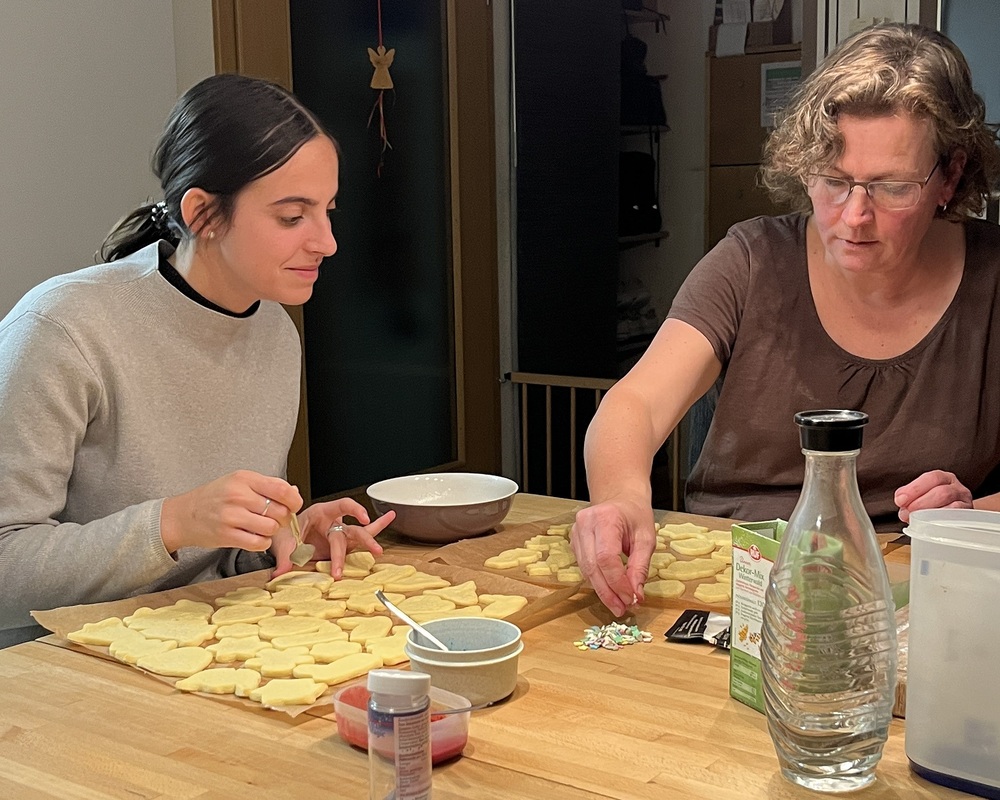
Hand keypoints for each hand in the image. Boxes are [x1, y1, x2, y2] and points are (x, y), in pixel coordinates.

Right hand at [160, 470, 302, 553]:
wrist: (183, 515)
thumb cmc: (213, 498)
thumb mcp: (238, 482)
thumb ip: (267, 486)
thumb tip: (293, 492)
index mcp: (244, 479)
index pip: (281, 488)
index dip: (294, 500)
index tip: (293, 505)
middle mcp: (238, 495)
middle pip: (280, 511)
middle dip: (283, 518)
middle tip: (275, 519)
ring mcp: (231, 516)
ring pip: (271, 528)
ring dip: (271, 531)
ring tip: (261, 528)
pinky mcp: (227, 535)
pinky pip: (259, 543)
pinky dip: (262, 543)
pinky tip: (254, 537)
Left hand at [270, 497, 395, 576]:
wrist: (283, 536)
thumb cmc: (286, 531)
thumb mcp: (284, 540)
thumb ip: (285, 556)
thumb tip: (281, 571)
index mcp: (321, 512)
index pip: (342, 506)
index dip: (354, 510)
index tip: (363, 518)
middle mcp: (333, 521)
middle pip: (351, 530)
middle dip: (364, 540)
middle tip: (374, 549)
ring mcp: (339, 533)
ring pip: (359, 535)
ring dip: (370, 542)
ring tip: (380, 550)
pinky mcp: (341, 544)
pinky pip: (359, 538)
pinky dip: (376, 528)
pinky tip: (390, 517)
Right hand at [571, 497, 656, 616]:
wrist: (620, 498)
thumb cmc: (635, 515)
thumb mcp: (646, 538)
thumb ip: (640, 566)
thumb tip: (636, 594)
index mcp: (605, 518)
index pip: (606, 557)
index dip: (617, 582)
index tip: (631, 598)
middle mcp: (585, 523)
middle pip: (592, 566)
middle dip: (608, 592)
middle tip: (623, 608)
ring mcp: (576, 532)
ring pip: (586, 570)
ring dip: (602, 590)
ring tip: (618, 604)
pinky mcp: (574, 541)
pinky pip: (584, 567)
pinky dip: (597, 581)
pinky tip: (609, 590)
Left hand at [894, 470, 972, 522]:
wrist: (957, 515)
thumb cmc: (935, 504)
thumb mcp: (921, 496)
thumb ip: (909, 499)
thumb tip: (902, 507)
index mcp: (943, 478)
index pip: (931, 478)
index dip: (914, 489)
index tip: (900, 500)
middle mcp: (957, 487)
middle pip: (941, 492)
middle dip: (920, 503)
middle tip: (907, 513)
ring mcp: (965, 502)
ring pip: (952, 506)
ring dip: (930, 513)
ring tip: (917, 519)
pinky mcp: (969, 517)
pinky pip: (959, 518)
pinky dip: (944, 521)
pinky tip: (932, 524)